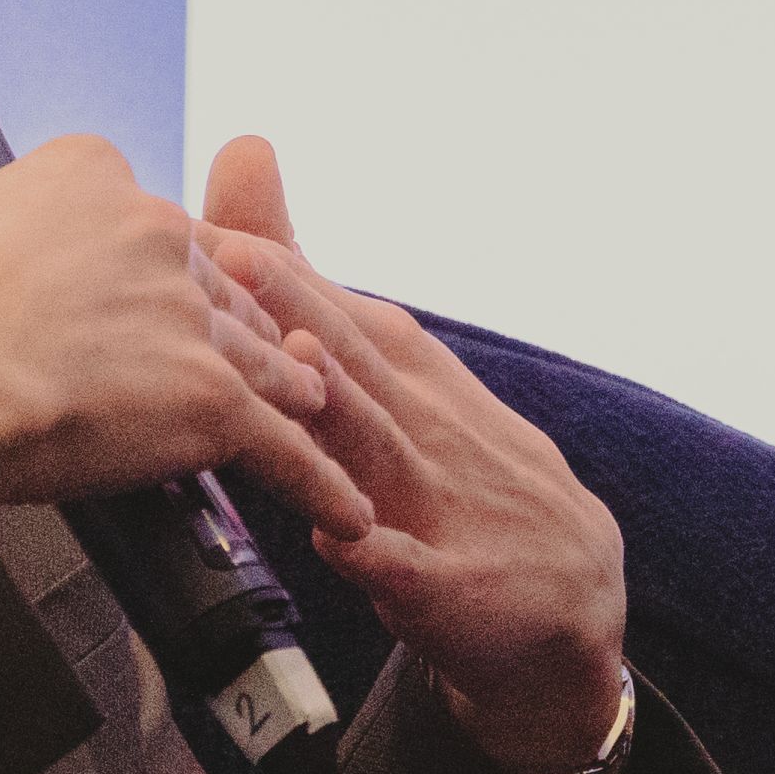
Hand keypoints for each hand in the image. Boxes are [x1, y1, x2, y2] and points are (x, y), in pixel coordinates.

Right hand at [0, 132, 360, 522]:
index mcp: (87, 177)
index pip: (153, 224)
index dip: (158, 273)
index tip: (155, 298)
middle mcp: (155, 234)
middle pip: (222, 289)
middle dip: (232, 332)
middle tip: (249, 365)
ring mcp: (189, 318)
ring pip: (265, 360)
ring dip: (294, 396)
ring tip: (325, 420)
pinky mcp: (208, 401)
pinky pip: (284, 448)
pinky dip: (319, 485)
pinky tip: (347, 510)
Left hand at [200, 136, 630, 773]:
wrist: (572, 593)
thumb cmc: (465, 476)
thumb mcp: (403, 381)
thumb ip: (319, 302)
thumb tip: (253, 180)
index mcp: (412, 380)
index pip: (339, 315)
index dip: (275, 269)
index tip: (202, 225)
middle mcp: (428, 429)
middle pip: (357, 364)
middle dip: (299, 309)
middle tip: (239, 258)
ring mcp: (444, 506)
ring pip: (383, 454)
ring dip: (344, 411)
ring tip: (299, 369)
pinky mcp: (453, 588)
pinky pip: (413, 572)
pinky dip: (382, 556)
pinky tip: (346, 543)